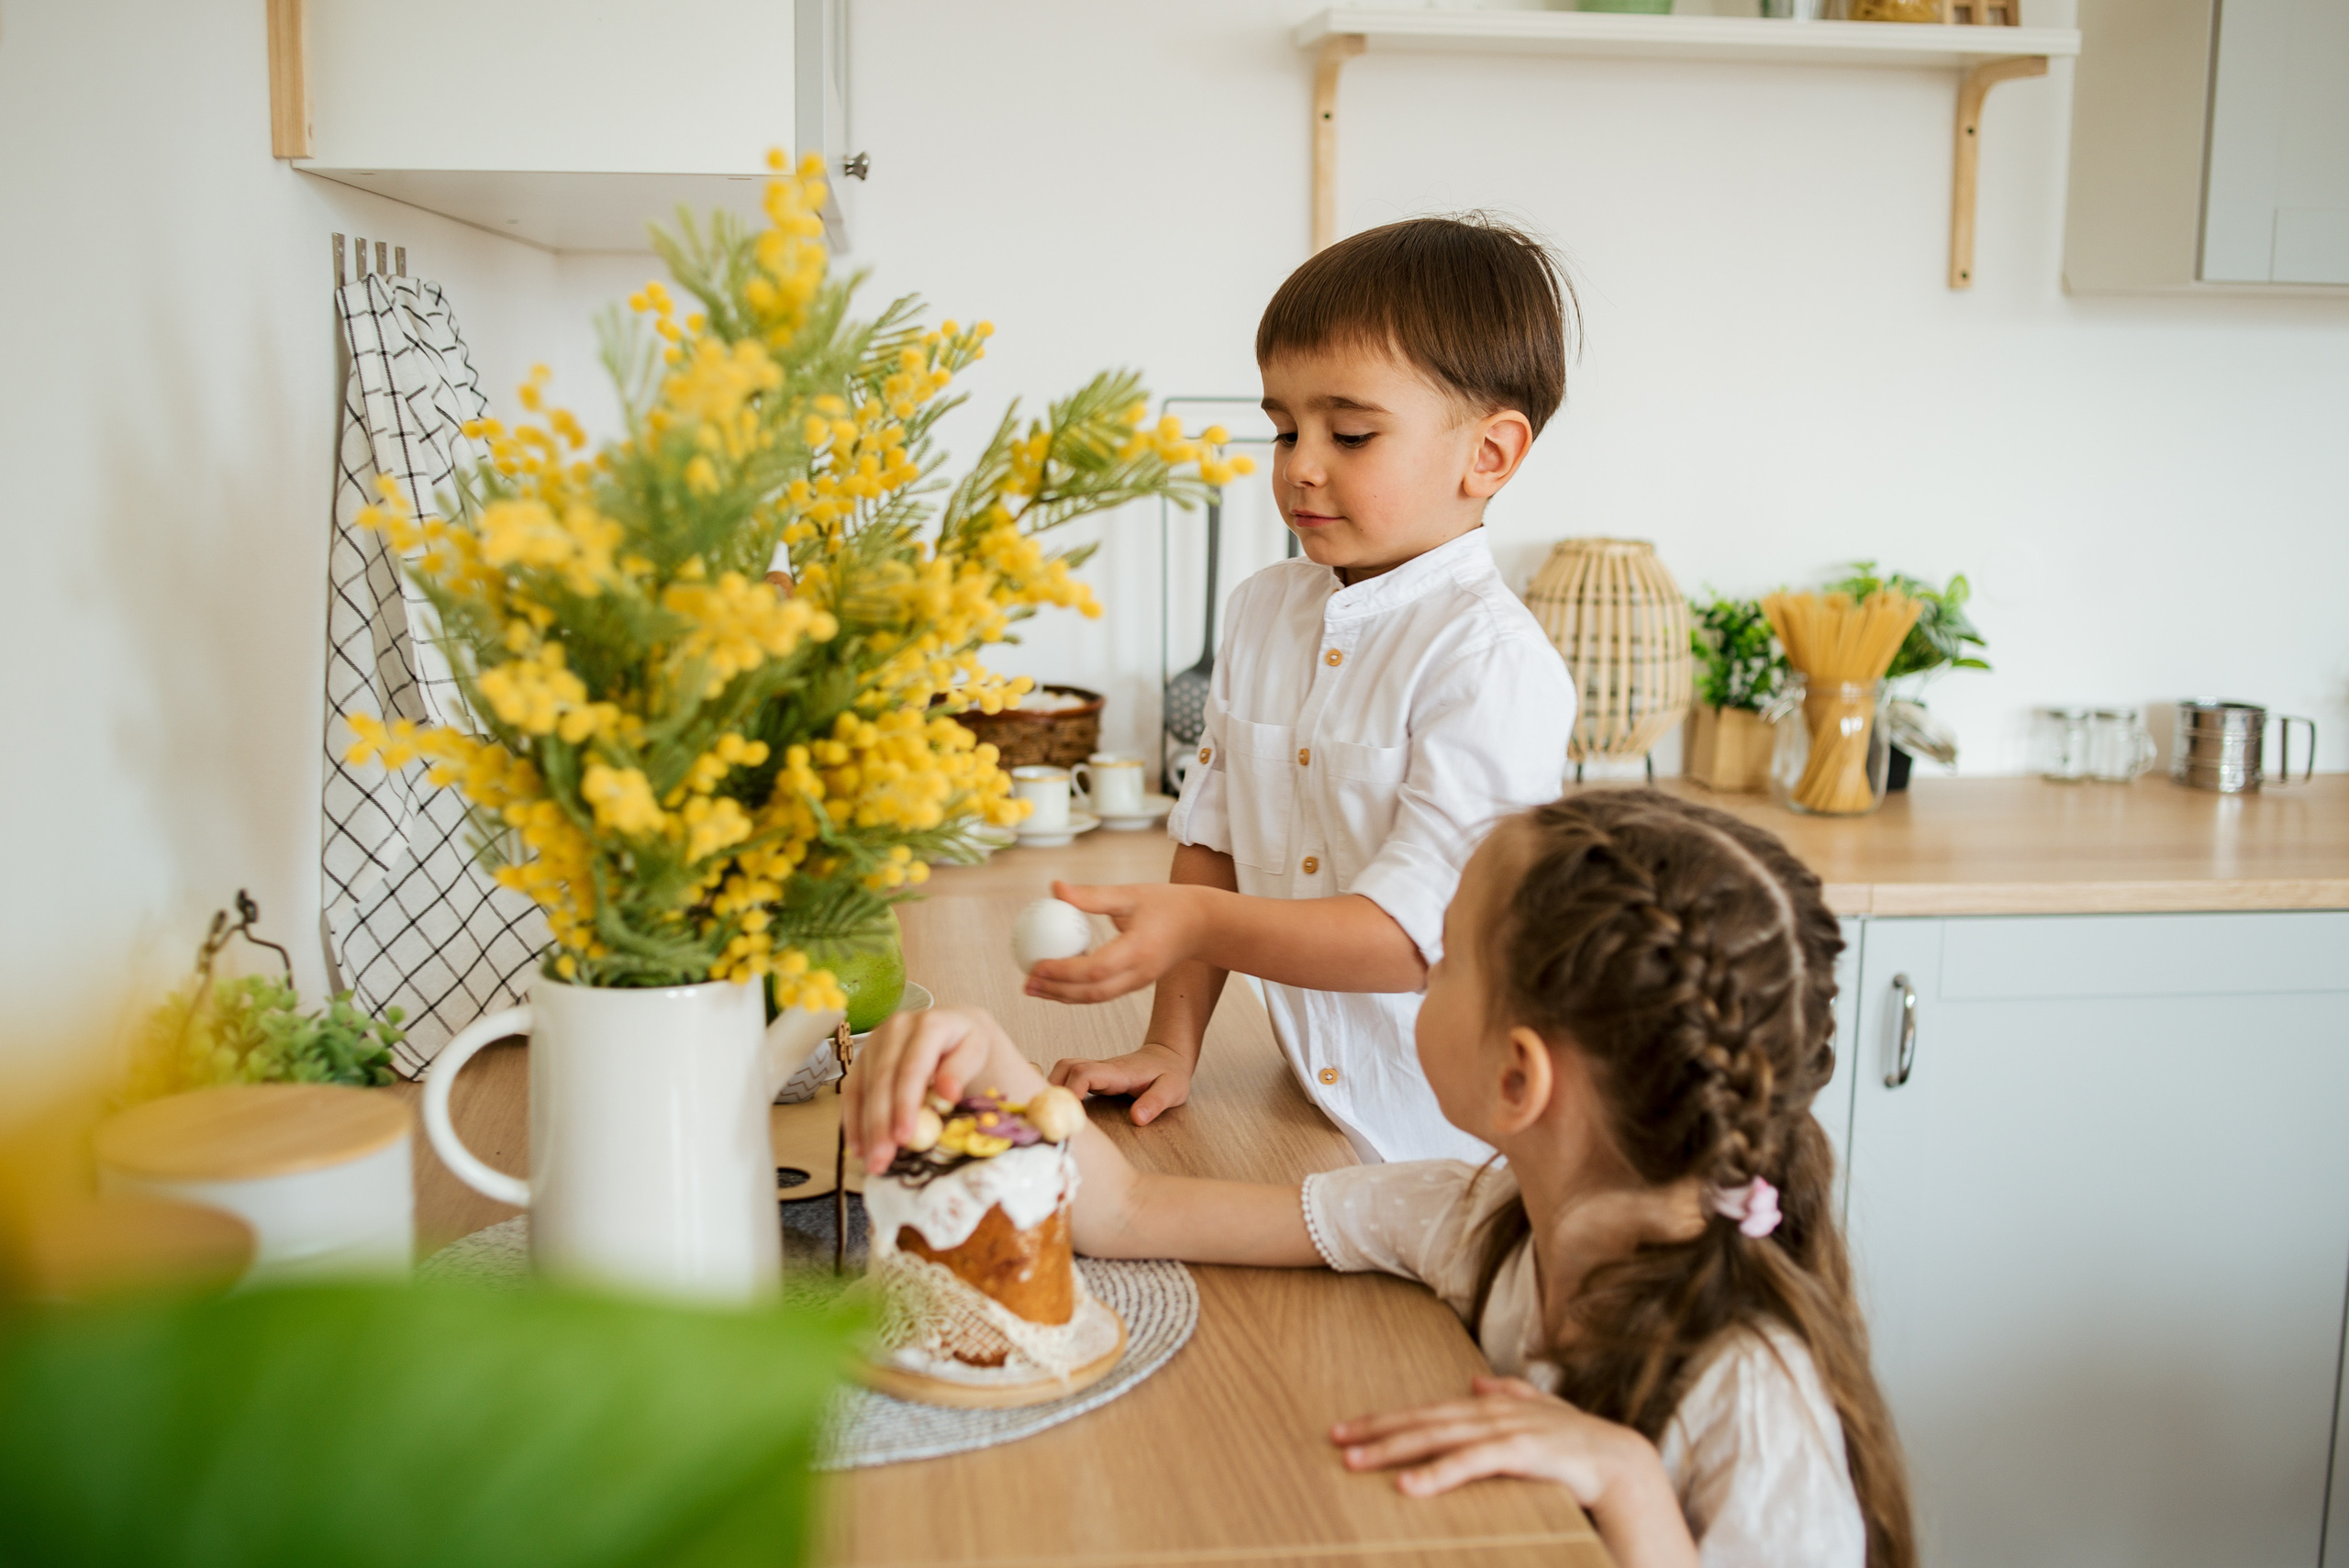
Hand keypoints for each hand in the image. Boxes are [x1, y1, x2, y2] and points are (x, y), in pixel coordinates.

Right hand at [841, 1006, 1044, 1173]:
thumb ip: (961, 1070)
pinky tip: (859, 1147)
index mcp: (929, 1025)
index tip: (904, 1137)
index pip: (913, 1068)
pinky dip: (853, 1121)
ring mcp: (875, 1042)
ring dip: (865, 1128)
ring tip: (872, 1162)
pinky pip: (852, 1091)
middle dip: (880, 1124)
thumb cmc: (966, 1045)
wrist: (953, 1026)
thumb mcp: (975, 1052)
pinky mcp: (863, 1058)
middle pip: (883, 1080)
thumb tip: (947, 1094)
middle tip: (882, 1159)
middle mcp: (896, 1028)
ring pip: (864, 1088)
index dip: (905, 1104)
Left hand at [1023, 880, 1207, 1004]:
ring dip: (1062, 996)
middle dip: (1055, 991)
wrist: (1202, 925)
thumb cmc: (1167, 904)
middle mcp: (1139, 973)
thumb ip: (1091, 895)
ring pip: (1095, 998)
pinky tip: (1057, 982)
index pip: (1094, 969)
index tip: (1035, 965)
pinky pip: (1103, 993)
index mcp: (1138, 951)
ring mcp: (1139, 983)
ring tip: (1034, 988)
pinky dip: (1077, 991)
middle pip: (1091, 992)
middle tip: (1025, 983)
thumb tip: (1054, 888)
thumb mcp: (1129, 893)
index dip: (1063, 971)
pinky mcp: (1137, 984)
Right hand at [1048, 1043, 1194, 1125]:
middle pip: (1066, 1067)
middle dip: (1053, 1088)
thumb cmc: (1170, 1074)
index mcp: (1118, 1072)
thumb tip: (1137, 1118)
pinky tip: (1060, 1105)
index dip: (1071, 1090)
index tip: (1067, 1111)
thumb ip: (1155, 1102)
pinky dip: (1059, 1087)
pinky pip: (1069, 1076)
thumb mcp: (1172, 1089)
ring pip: (1064, 1069)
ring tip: (1053, 1111)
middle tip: (1051, 1114)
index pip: (1085, 1073)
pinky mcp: (1094, 1076)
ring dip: (1053, 1086)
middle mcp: (1102, 1068)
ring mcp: (1097, 1070)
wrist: (1169, 1056)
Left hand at [1335, 1380, 1696, 1566]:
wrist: (1622, 1463)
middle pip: (1421, 1422)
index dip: (1384, 1420)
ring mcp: (1504, 1431)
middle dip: (1375, 1431)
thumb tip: (1478, 1380)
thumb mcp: (1538, 1414)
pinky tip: (1409, 1486)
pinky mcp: (1521, 1453)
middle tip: (1333, 1441)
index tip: (1344, 1429)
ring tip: (1356, 1462)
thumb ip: (1510, 1393)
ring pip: (1437, 1439)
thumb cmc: (1577, 1442)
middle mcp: (1489, 1413)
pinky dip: (1438, 1473)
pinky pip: (1471, 1464)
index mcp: (1488, 1407)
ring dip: (1394, 1450)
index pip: (1424, 1413)